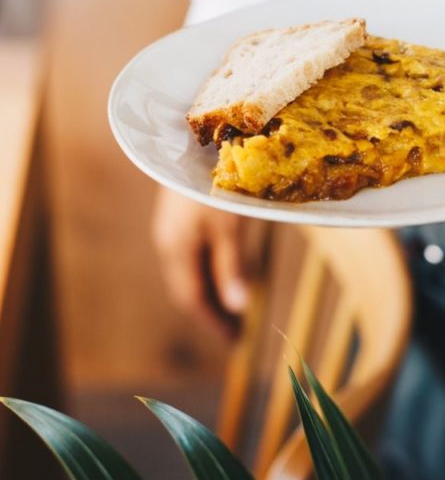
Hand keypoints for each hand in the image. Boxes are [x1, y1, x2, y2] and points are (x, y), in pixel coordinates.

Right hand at [151, 187, 264, 338]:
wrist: (194, 138)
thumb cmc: (216, 182)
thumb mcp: (228, 227)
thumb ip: (231, 267)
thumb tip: (237, 307)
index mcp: (177, 250)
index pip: (192, 298)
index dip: (213, 322)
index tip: (234, 341)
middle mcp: (171, 241)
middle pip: (189, 287)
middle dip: (212, 311)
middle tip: (237, 331)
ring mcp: (174, 226)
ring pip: (192, 269)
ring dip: (212, 290)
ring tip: (235, 305)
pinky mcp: (184, 212)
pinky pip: (195, 253)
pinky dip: (211, 269)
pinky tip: (227, 268)